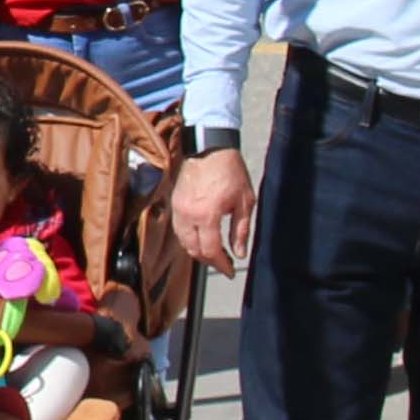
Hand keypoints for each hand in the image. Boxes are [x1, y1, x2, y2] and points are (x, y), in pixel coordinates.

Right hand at [171, 144, 254, 276]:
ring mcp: (179, 208)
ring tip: (213, 254)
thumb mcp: (244, 202)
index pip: (211, 250)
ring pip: (183, 241)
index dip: (221, 264)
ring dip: (197, 251)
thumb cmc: (230, 171)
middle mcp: (188, 214)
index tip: (230, 271)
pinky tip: (201, 239)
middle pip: (194, 249)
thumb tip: (239, 253)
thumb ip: (240, 230)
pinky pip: (178, 229)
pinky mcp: (175, 202)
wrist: (209, 148)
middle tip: (223, 264)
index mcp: (207, 215)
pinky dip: (188, 239)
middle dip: (209, 261)